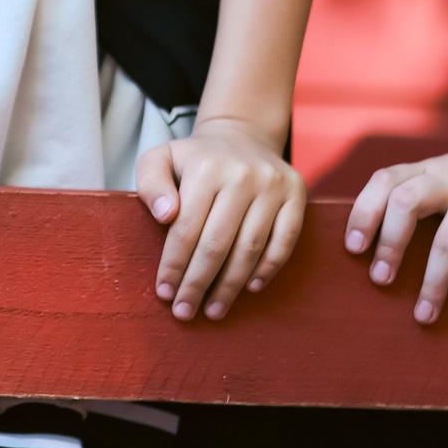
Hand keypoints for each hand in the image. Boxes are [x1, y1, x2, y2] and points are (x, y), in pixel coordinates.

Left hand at [136, 118, 306, 320]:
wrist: (242, 136)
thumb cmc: (195, 158)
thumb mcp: (160, 158)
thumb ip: (150, 183)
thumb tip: (164, 215)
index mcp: (205, 167)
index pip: (186, 228)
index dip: (174, 265)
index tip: (165, 293)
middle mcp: (242, 175)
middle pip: (217, 243)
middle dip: (198, 283)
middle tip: (186, 312)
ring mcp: (273, 186)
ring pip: (251, 247)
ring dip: (231, 285)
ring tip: (214, 309)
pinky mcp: (297, 195)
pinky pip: (285, 241)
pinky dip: (268, 269)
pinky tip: (249, 289)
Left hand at [345, 126, 447, 322]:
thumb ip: (420, 193)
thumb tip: (379, 240)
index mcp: (429, 168)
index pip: (384, 181)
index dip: (363, 213)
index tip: (352, 248)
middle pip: (405, 202)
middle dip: (389, 245)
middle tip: (380, 281)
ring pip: (447, 239)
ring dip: (433, 282)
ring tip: (424, 314)